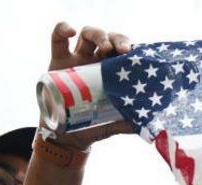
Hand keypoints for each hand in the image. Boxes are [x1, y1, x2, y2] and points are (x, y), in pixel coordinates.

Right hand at [45, 22, 133, 149]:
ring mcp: (76, 59)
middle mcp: (95, 61)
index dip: (128, 47)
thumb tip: (144, 124)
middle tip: (122, 50)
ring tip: (105, 47)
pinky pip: (57, 39)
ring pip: (87, 35)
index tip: (133, 53)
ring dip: (98, 35)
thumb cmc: (92, 126)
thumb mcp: (111, 124)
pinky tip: (69, 30)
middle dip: (116, 39)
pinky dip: (62, 29)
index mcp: (111, 72)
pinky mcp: (57, 61)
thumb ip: (126, 124)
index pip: (122, 50)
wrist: (66, 137)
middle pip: (107, 39)